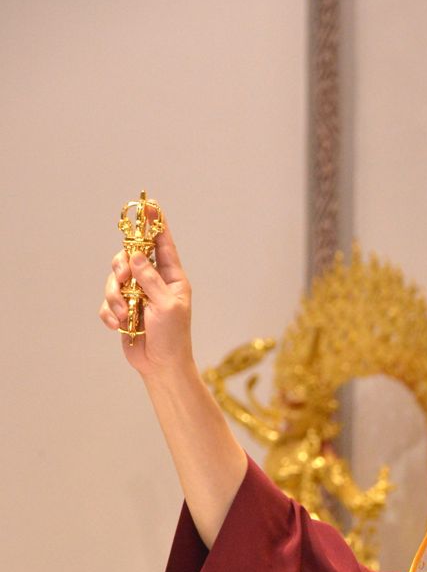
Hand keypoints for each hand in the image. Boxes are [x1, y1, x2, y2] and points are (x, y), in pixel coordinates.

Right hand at [99, 215, 193, 378]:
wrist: (161, 366)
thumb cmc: (173, 337)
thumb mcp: (167, 306)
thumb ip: (151, 279)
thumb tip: (135, 255)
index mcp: (171, 278)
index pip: (162, 244)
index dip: (155, 225)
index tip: (149, 205)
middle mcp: (153, 282)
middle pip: (129, 257)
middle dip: (122, 268)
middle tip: (124, 281)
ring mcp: (136, 295)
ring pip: (114, 279)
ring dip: (114, 296)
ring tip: (124, 314)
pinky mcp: (122, 310)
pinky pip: (107, 301)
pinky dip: (109, 312)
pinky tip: (118, 325)